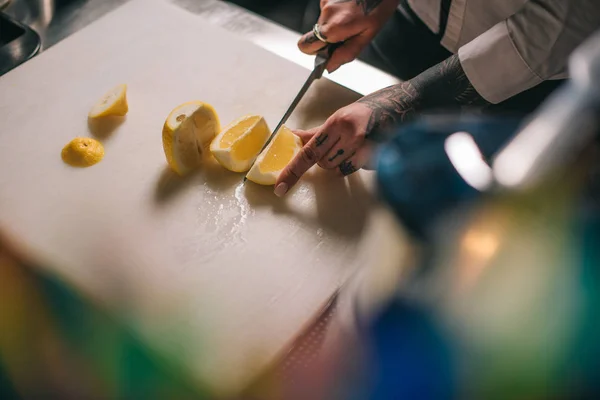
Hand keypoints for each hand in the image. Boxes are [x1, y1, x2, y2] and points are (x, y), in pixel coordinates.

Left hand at [274, 54, 491, 196]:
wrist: (405, 105)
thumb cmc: (371, 110)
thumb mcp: (340, 116)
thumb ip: (316, 132)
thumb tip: (292, 137)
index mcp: (336, 123)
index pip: (308, 153)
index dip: (292, 171)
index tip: (280, 188)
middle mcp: (349, 135)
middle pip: (325, 165)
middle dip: (329, 158)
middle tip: (342, 144)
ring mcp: (365, 147)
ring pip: (339, 169)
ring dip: (343, 161)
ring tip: (357, 144)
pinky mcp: (378, 157)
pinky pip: (357, 168)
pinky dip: (359, 163)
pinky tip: (369, 148)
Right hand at [299, 0, 398, 72]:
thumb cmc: (379, 8)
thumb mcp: (367, 36)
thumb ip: (347, 53)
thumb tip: (329, 66)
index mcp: (335, 26)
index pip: (307, 46)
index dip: (315, 52)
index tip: (328, 53)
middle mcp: (326, 12)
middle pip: (314, 36)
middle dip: (326, 40)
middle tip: (344, 36)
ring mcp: (325, 1)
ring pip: (321, 24)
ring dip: (334, 26)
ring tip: (352, 20)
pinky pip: (327, 13)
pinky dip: (336, 15)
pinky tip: (349, 11)